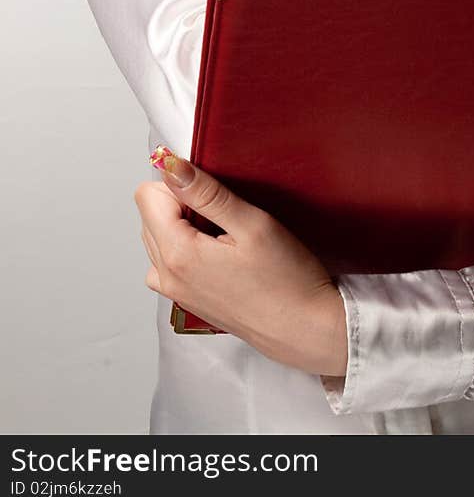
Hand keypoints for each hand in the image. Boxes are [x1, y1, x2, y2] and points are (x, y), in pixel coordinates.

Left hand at [135, 148, 347, 376]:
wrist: (303, 327)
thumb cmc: (286, 279)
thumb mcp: (252, 223)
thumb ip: (207, 193)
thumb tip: (172, 168)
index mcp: (178, 254)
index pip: (147, 196)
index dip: (180, 184)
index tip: (211, 193)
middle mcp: (168, 276)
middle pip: (150, 216)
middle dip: (181, 204)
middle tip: (225, 215)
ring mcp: (175, 292)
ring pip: (157, 237)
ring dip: (183, 226)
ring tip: (225, 235)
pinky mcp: (186, 301)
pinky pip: (169, 261)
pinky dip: (187, 248)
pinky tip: (222, 253)